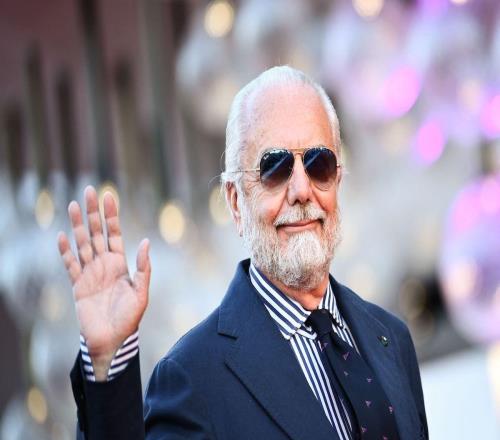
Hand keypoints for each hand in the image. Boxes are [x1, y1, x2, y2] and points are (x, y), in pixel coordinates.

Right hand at [58, 185, 150, 379]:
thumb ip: (143, 267)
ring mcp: (89, 273)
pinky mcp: (78, 285)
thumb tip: (145, 241)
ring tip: (72, 206)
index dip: (111, 215)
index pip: (114, 233)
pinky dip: (65, 251)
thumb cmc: (130, 318)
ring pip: (82, 244)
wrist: (112, 340)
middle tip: (88, 191)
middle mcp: (104, 264)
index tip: (108, 195)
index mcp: (120, 263)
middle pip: (97, 232)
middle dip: (93, 212)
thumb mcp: (141, 292)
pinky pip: (70, 265)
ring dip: (78, 225)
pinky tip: (62, 236)